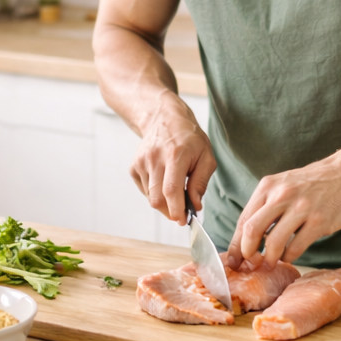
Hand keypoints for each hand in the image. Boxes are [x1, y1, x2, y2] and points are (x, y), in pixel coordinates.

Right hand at [129, 94, 215, 223]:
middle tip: (182, 211)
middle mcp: (155, 158)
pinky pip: (144, 190)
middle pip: (157, 199)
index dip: (177, 210)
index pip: (171, 190)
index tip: (183, 220)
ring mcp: (142, 162)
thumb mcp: (206, 156)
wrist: (164, 119)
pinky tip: (163, 180)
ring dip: (163, 201)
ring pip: (150, 197)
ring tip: (175, 187)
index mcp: (175, 155)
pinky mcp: (134, 166)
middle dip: (170, 211)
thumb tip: (195, 205)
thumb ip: (201, 182)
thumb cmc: (189, 138)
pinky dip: (155, 192)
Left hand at [227, 158, 340, 265]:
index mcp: (268, 186)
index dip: (235, 243)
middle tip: (250, 264)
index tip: (233, 260)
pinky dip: (289, 257)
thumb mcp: (283, 185)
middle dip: (247, 253)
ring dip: (269, 259)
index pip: (244, 219)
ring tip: (271, 263)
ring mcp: (301, 208)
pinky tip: (289, 255)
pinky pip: (296, 248)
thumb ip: (266, 206)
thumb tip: (246, 237)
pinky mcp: (319, 221)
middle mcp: (281, 195)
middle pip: (252, 230)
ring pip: (273, 242)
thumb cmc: (312, 183)